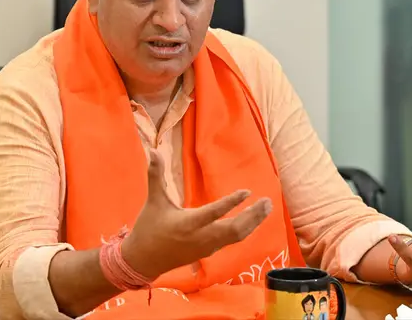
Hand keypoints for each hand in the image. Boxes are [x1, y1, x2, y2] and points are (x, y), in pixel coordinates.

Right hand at [121, 149, 271, 279]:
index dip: (232, 202)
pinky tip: (254, 219)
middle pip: (234, 228)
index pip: (215, 212)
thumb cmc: (148, 228)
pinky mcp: (209, 251)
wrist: (144, 260)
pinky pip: (232, 240)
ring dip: (253, 222)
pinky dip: (246, 229)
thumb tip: (153, 150)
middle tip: (267, 201)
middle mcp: (202, 237)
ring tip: (266, 208)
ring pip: (237, 236)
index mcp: (188, 223)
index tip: (247, 191)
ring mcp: (207, 246)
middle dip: (253, 215)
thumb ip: (156, 175)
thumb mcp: (153, 201)